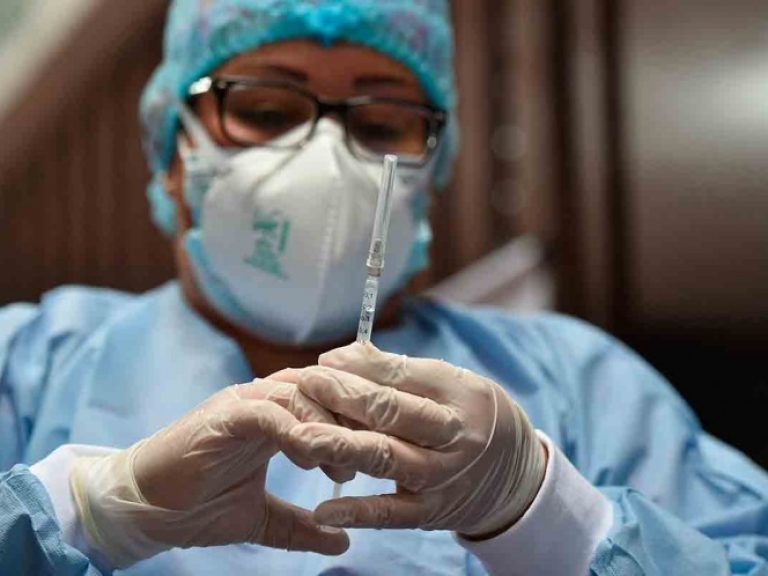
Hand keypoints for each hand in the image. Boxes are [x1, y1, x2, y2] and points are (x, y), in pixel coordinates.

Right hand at [69, 380, 349, 568]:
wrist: (144, 509)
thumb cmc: (198, 507)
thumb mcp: (262, 518)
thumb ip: (302, 525)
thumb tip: (343, 540)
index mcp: (276, 416)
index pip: (331, 400)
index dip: (360, 421)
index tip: (383, 453)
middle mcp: (263, 400)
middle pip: (325, 387)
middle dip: (355, 417)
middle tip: (377, 452)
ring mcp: (243, 403)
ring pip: (301, 393)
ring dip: (329, 425)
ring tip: (346, 464)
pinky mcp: (223, 415)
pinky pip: (267, 411)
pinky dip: (293, 428)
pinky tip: (311, 456)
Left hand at [287, 343, 546, 538]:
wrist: (515, 476)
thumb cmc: (469, 415)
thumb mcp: (449, 383)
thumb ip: (396, 371)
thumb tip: (339, 358)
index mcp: (458, 393)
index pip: (404, 377)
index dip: (361, 369)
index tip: (324, 362)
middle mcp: (453, 435)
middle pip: (393, 414)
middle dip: (346, 397)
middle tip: (306, 383)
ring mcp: (442, 477)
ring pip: (387, 459)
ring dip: (341, 446)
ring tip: (300, 438)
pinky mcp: (431, 512)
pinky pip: (392, 514)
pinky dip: (359, 512)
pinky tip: (323, 509)